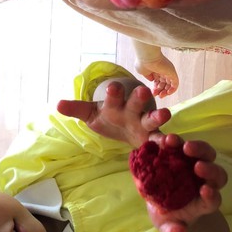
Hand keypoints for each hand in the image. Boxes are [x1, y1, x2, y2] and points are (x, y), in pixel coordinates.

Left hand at [56, 81, 171, 147]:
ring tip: (165, 113)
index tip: (112, 87)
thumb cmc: (108, 118)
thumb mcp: (91, 114)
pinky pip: (161, 139)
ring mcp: (144, 123)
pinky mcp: (153, 137)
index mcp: (115, 104)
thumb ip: (77, 108)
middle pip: (136, 102)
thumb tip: (57, 104)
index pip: (114, 96)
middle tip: (143, 91)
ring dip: (158, 115)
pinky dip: (167, 142)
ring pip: (152, 118)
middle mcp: (132, 110)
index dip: (113, 92)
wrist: (126, 128)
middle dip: (139, 97)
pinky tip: (173, 144)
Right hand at [134, 53, 178, 97]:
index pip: (158, 81)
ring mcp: (168, 72)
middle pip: (164, 83)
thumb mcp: (143, 71)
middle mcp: (163, 70)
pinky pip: (176, 83)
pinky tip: (168, 93)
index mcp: (155, 69)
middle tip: (156, 95)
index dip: (156, 88)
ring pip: (170, 84)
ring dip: (166, 92)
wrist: (147, 56)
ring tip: (160, 96)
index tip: (152, 92)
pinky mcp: (173, 73)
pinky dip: (173, 89)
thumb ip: (147, 76)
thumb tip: (152, 80)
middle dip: (160, 90)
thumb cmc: (143, 62)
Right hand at [142, 135, 227, 231]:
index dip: (213, 196)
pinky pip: (184, 144)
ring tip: (181, 145)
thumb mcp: (167, 226)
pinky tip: (166, 139)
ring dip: (198, 149)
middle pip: (218, 174)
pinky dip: (178, 141)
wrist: (159, 199)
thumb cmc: (170, 216)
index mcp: (204, 202)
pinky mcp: (183, 153)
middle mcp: (205, 182)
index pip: (215, 200)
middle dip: (210, 170)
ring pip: (207, 154)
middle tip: (197, 166)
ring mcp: (195, 165)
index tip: (206, 192)